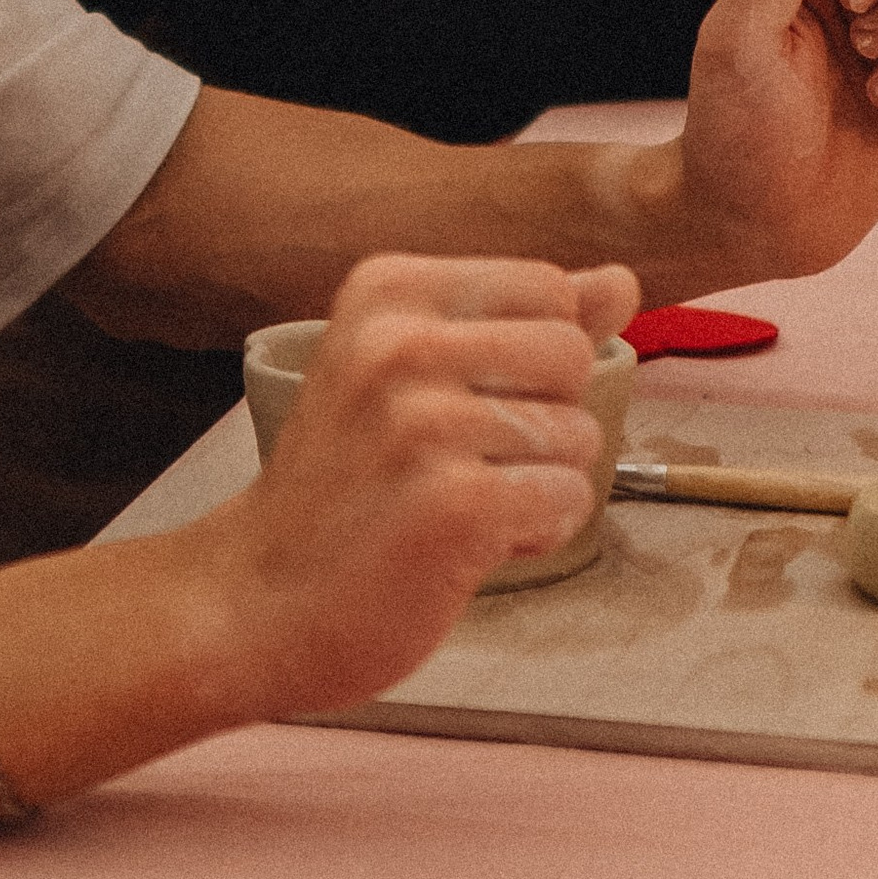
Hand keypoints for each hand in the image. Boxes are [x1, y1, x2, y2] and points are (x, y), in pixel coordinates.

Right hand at [210, 253, 639, 716]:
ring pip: (578, 434)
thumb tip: (621, 281)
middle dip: (548, 418)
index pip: (549, 288)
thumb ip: (518, 321)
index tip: (471, 399)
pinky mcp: (454, 505)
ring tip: (461, 504)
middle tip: (470, 459)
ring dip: (540, 483)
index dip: (537, 358)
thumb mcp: (408, 371)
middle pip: (571, 355)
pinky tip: (472, 542)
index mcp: (387, 291)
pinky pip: (566, 499)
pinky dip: (537, 531)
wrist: (256, 597)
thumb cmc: (341, 485)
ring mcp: (425, 424)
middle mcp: (401, 343)